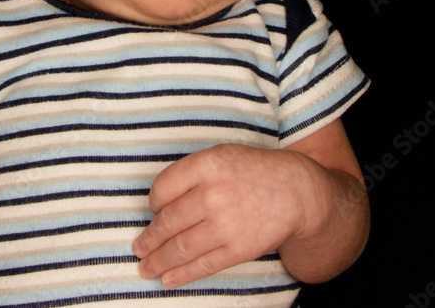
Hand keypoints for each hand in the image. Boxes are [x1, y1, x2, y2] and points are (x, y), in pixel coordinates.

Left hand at [132, 144, 312, 287]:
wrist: (297, 191)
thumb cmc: (250, 172)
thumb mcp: (219, 156)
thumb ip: (188, 174)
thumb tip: (157, 205)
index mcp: (207, 166)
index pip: (163, 188)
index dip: (153, 202)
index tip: (153, 210)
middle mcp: (214, 195)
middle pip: (169, 221)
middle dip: (149, 239)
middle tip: (138, 248)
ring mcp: (226, 224)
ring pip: (181, 247)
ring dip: (158, 260)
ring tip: (145, 268)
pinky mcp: (239, 248)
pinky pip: (204, 264)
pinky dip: (182, 274)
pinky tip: (167, 278)